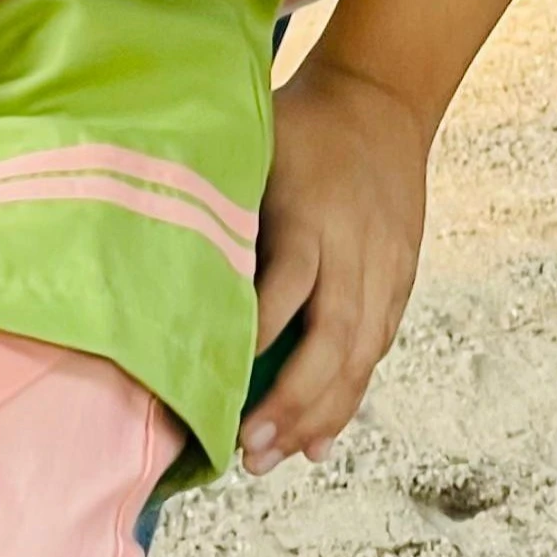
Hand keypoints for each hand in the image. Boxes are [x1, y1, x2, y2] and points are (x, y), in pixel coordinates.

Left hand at [242, 54, 431, 472]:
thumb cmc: (298, 123)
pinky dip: (349, 396)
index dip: (258, 335)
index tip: (217, 380)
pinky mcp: (399, 281)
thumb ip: (222, 199)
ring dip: (321, 414)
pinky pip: (375, 349)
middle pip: (332, 339)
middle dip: (293, 402)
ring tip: (277, 458)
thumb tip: (157, 253)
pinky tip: (319, 438)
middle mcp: (353, 249)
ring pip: (359, 356)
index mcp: (310, 213)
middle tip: (250, 451)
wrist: (381, 98)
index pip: (286, 285)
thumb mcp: (254, 143)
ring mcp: (384, 269)